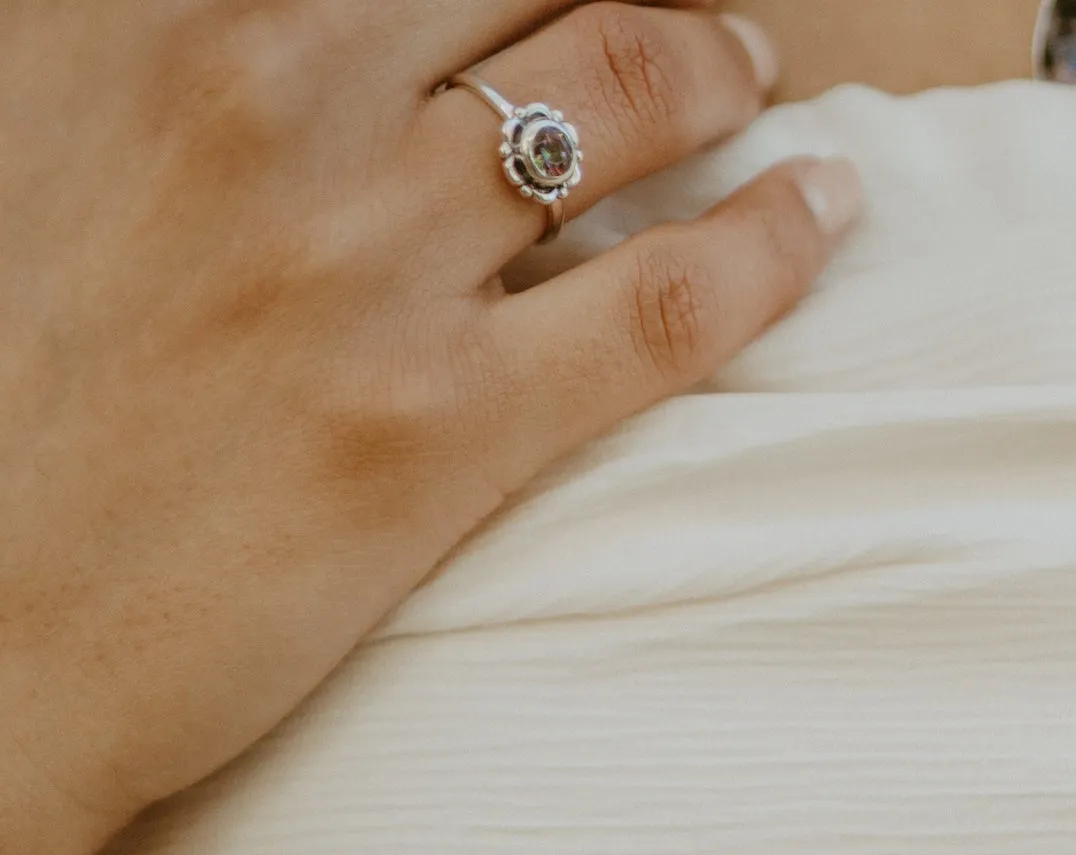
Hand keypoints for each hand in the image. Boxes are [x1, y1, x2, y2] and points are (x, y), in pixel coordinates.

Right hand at [0, 0, 857, 854]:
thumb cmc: (5, 387)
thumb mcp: (35, 124)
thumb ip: (151, 48)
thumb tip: (273, 35)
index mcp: (173, 12)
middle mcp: (279, 97)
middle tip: (691, 8)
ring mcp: (373, 260)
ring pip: (626, 89)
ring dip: (715, 63)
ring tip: (752, 75)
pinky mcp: (444, 421)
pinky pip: (673, 295)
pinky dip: (775, 239)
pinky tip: (823, 210)